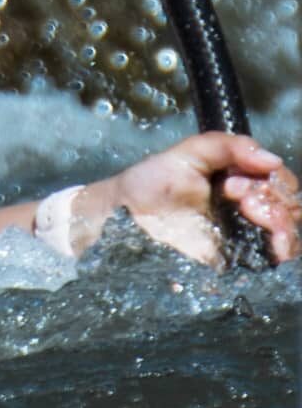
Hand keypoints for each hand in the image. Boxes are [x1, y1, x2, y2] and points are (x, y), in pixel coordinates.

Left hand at [73, 133, 300, 264]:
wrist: (123, 219)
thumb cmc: (149, 184)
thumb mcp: (186, 154)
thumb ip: (226, 146)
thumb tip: (271, 159)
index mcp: (240, 181)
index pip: (279, 180)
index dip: (271, 178)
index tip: (236, 181)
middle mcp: (248, 209)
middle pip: (291, 206)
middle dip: (275, 198)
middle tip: (238, 195)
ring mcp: (246, 236)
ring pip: (290, 232)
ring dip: (281, 221)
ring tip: (248, 211)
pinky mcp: (241, 261)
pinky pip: (279, 259)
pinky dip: (284, 248)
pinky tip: (270, 243)